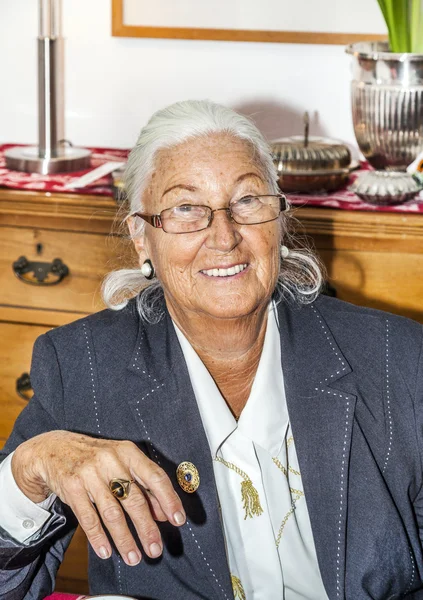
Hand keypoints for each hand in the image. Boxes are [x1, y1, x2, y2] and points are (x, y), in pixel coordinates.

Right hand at [12, 431, 185, 565]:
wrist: (55, 449)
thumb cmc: (97, 458)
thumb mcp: (122, 463)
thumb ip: (144, 485)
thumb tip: (164, 513)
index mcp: (128, 452)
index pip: (155, 477)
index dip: (168, 499)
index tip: (178, 520)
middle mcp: (111, 460)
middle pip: (134, 499)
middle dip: (147, 527)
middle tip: (155, 549)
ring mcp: (90, 473)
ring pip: (112, 512)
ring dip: (124, 539)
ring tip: (134, 557)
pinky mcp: (72, 487)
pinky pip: (88, 518)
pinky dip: (98, 537)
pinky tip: (106, 551)